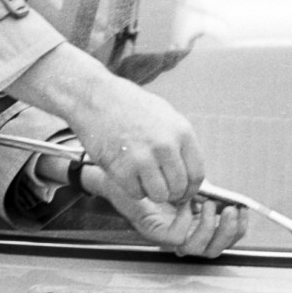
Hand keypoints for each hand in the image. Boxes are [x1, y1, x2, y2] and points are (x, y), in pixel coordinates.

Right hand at [7, 45, 203, 203]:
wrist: (94, 97)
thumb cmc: (128, 104)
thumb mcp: (165, 115)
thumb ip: (179, 142)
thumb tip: (189, 171)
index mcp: (181, 131)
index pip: (196, 174)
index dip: (190, 189)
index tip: (183, 192)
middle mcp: (166, 146)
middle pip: (178, 188)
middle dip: (170, 193)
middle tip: (160, 187)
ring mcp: (143, 158)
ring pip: (159, 195)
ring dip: (151, 192)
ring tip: (142, 178)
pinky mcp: (121, 169)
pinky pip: (136, 194)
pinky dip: (132, 188)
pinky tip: (127, 173)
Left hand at [83, 166, 246, 257]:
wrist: (120, 168)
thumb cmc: (149, 172)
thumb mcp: (183, 180)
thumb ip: (204, 190)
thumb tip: (230, 197)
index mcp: (193, 223)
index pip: (222, 239)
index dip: (237, 230)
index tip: (243, 210)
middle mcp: (182, 234)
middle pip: (214, 250)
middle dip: (228, 233)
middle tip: (231, 211)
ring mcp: (168, 236)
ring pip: (198, 249)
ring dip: (209, 228)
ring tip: (208, 205)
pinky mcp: (154, 233)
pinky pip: (177, 238)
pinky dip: (185, 222)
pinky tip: (183, 204)